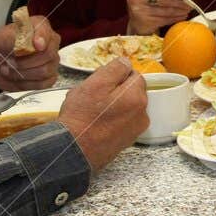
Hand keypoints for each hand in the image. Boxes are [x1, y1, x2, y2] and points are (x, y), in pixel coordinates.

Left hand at [0, 16, 59, 89]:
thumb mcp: (2, 38)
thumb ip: (18, 37)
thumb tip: (33, 42)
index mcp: (40, 27)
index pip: (47, 32)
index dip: (42, 39)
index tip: (35, 46)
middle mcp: (49, 43)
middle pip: (49, 55)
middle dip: (25, 61)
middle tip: (10, 61)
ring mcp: (51, 61)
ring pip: (45, 71)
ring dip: (23, 73)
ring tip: (10, 68)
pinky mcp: (48, 77)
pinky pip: (44, 84)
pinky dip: (27, 83)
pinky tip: (18, 77)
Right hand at [57, 58, 148, 172]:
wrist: (74, 152)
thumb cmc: (82, 118)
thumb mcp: (95, 84)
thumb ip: (115, 69)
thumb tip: (126, 62)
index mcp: (137, 97)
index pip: (133, 74)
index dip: (115, 76)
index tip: (99, 83)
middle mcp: (142, 114)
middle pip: (129, 91)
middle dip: (113, 91)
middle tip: (92, 97)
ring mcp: (135, 130)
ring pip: (124, 107)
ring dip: (111, 105)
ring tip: (91, 112)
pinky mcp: (126, 141)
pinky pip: (120, 122)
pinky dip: (110, 120)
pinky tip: (94, 124)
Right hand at [126, 0, 190, 34]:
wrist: (137, 23)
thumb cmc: (148, 4)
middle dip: (179, 2)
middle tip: (189, 4)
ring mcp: (138, 11)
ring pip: (165, 10)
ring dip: (179, 11)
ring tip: (187, 10)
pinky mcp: (143, 22)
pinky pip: (164, 20)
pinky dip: (175, 18)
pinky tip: (181, 16)